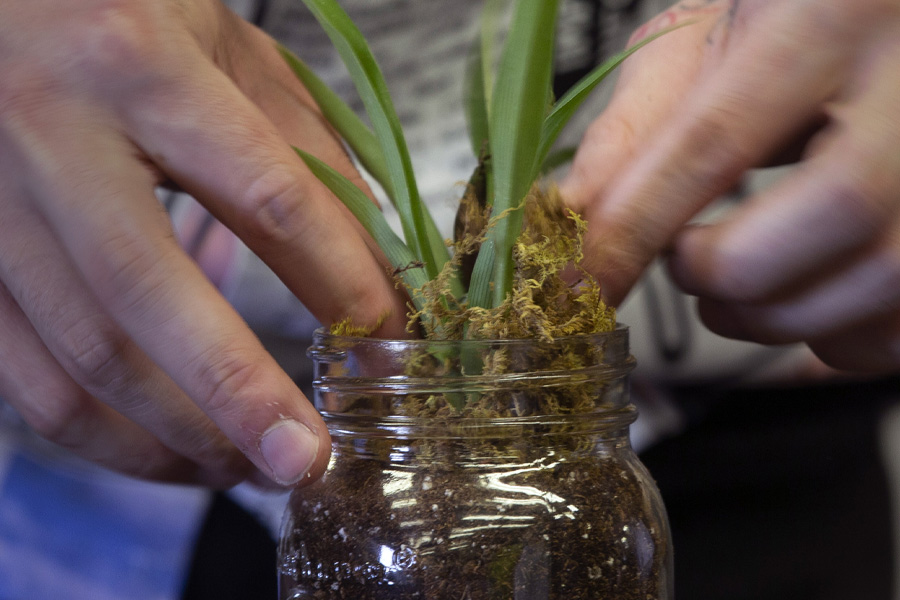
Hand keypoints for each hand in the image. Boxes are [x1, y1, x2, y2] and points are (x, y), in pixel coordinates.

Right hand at [0, 0, 408, 485]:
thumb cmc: (114, 13)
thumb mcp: (222, 48)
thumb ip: (303, 149)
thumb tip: (374, 265)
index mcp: (139, 66)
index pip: (264, 196)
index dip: (338, 282)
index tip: (386, 344)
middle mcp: (51, 136)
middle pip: (151, 296)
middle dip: (239, 395)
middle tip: (305, 462)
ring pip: (81, 356)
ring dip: (174, 436)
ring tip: (247, 468)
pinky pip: (26, 380)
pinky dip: (105, 438)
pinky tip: (168, 451)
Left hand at [563, 0, 899, 372]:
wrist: (875, 25)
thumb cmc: (786, 26)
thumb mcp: (700, 46)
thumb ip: (632, 131)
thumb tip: (569, 219)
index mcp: (830, 15)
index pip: (717, 141)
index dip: (634, 230)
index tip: (581, 285)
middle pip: (836, 211)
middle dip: (727, 271)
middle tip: (687, 263)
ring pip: (879, 285)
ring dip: (772, 316)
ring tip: (734, 278)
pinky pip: (894, 331)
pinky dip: (827, 335)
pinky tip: (800, 289)